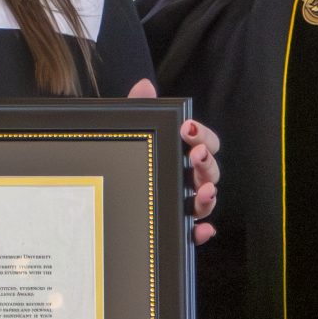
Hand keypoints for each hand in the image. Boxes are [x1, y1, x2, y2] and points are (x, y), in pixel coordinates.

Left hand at [127, 79, 219, 242]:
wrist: (107, 194)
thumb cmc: (132, 157)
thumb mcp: (133, 134)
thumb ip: (140, 109)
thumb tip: (145, 85)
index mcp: (184, 155)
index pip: (205, 142)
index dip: (201, 135)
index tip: (187, 128)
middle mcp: (191, 179)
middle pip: (210, 171)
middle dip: (207, 162)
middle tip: (196, 154)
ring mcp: (187, 205)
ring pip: (207, 201)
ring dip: (209, 196)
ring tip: (204, 192)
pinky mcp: (179, 228)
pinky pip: (195, 233)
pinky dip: (201, 233)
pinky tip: (200, 230)